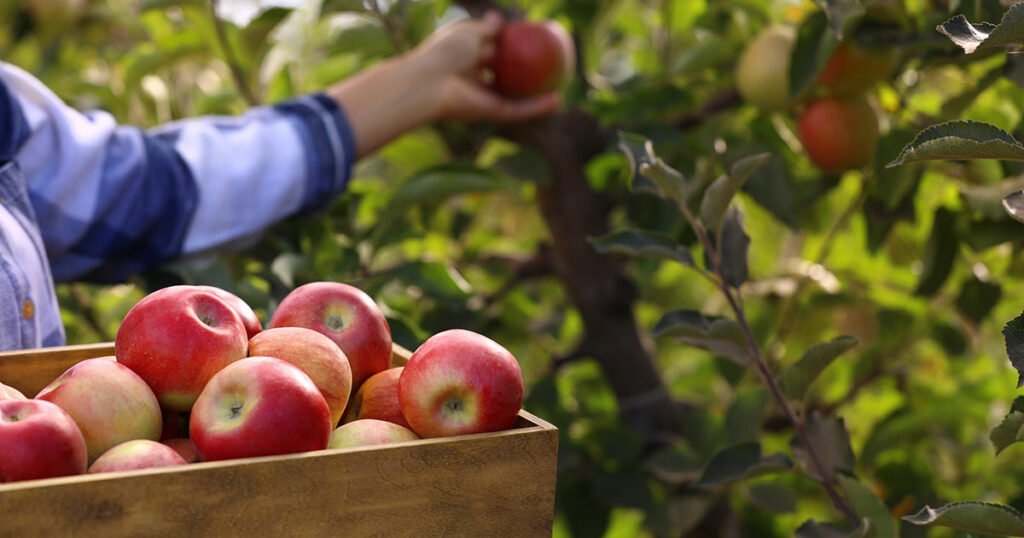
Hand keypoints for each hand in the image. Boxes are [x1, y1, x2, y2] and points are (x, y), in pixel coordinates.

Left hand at [328, 12, 560, 156]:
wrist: (429, 84)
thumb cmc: (444, 53)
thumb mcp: (468, 33)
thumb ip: (486, 27)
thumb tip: (500, 19)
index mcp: (465, 59)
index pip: (490, 52)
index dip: (507, 47)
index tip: (528, 39)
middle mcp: (474, 80)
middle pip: (503, 78)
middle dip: (523, 74)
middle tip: (548, 64)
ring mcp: (483, 98)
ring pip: (515, 99)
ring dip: (537, 97)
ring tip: (560, 88)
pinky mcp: (490, 114)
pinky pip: (518, 110)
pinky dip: (537, 107)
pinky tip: (557, 101)